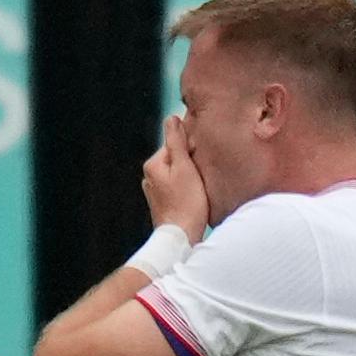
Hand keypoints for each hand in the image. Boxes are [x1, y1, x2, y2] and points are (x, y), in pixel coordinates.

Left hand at [141, 113, 208, 239]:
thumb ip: (177, 142)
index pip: (174, 143)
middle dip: (191, 161)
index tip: (204, 155)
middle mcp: (149, 177)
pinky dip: (188, 187)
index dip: (192, 146)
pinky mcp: (163, 204)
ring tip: (203, 184)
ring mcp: (155, 191)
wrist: (181, 237)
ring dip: (190, 175)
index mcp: (152, 165)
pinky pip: (177, 187)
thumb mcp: (185, 168)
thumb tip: (172, 118)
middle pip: (175, 158)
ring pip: (177, 174)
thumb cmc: (187, 203)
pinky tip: (197, 195)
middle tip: (205, 171)